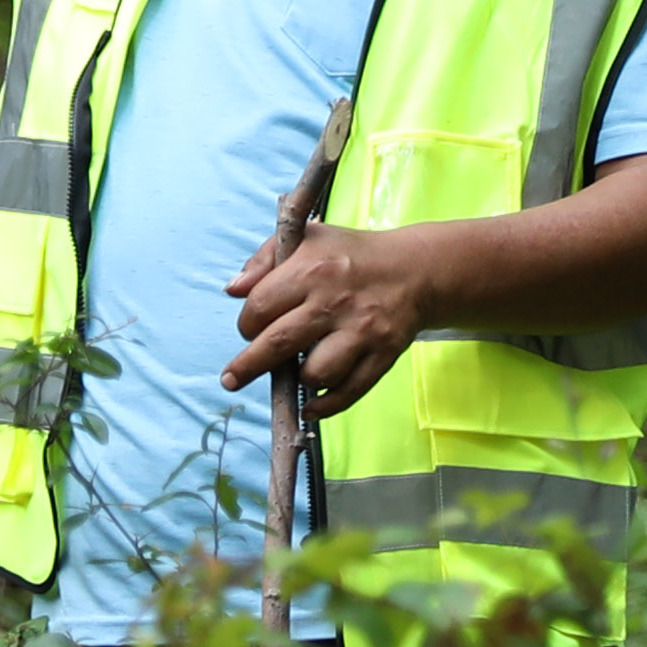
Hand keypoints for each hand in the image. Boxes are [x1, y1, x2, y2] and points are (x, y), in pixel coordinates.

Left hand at [220, 223, 440, 417]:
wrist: (415, 270)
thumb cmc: (349, 255)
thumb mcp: (305, 239)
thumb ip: (263, 260)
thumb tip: (232, 290)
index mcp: (312, 269)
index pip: (260, 305)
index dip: (247, 322)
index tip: (250, 328)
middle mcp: (336, 302)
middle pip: (279, 343)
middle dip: (248, 366)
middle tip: (231, 379)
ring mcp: (362, 331)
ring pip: (315, 373)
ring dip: (298, 379)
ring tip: (295, 372)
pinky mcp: (384, 355)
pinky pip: (349, 391)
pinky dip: (326, 406)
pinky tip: (310, 407)